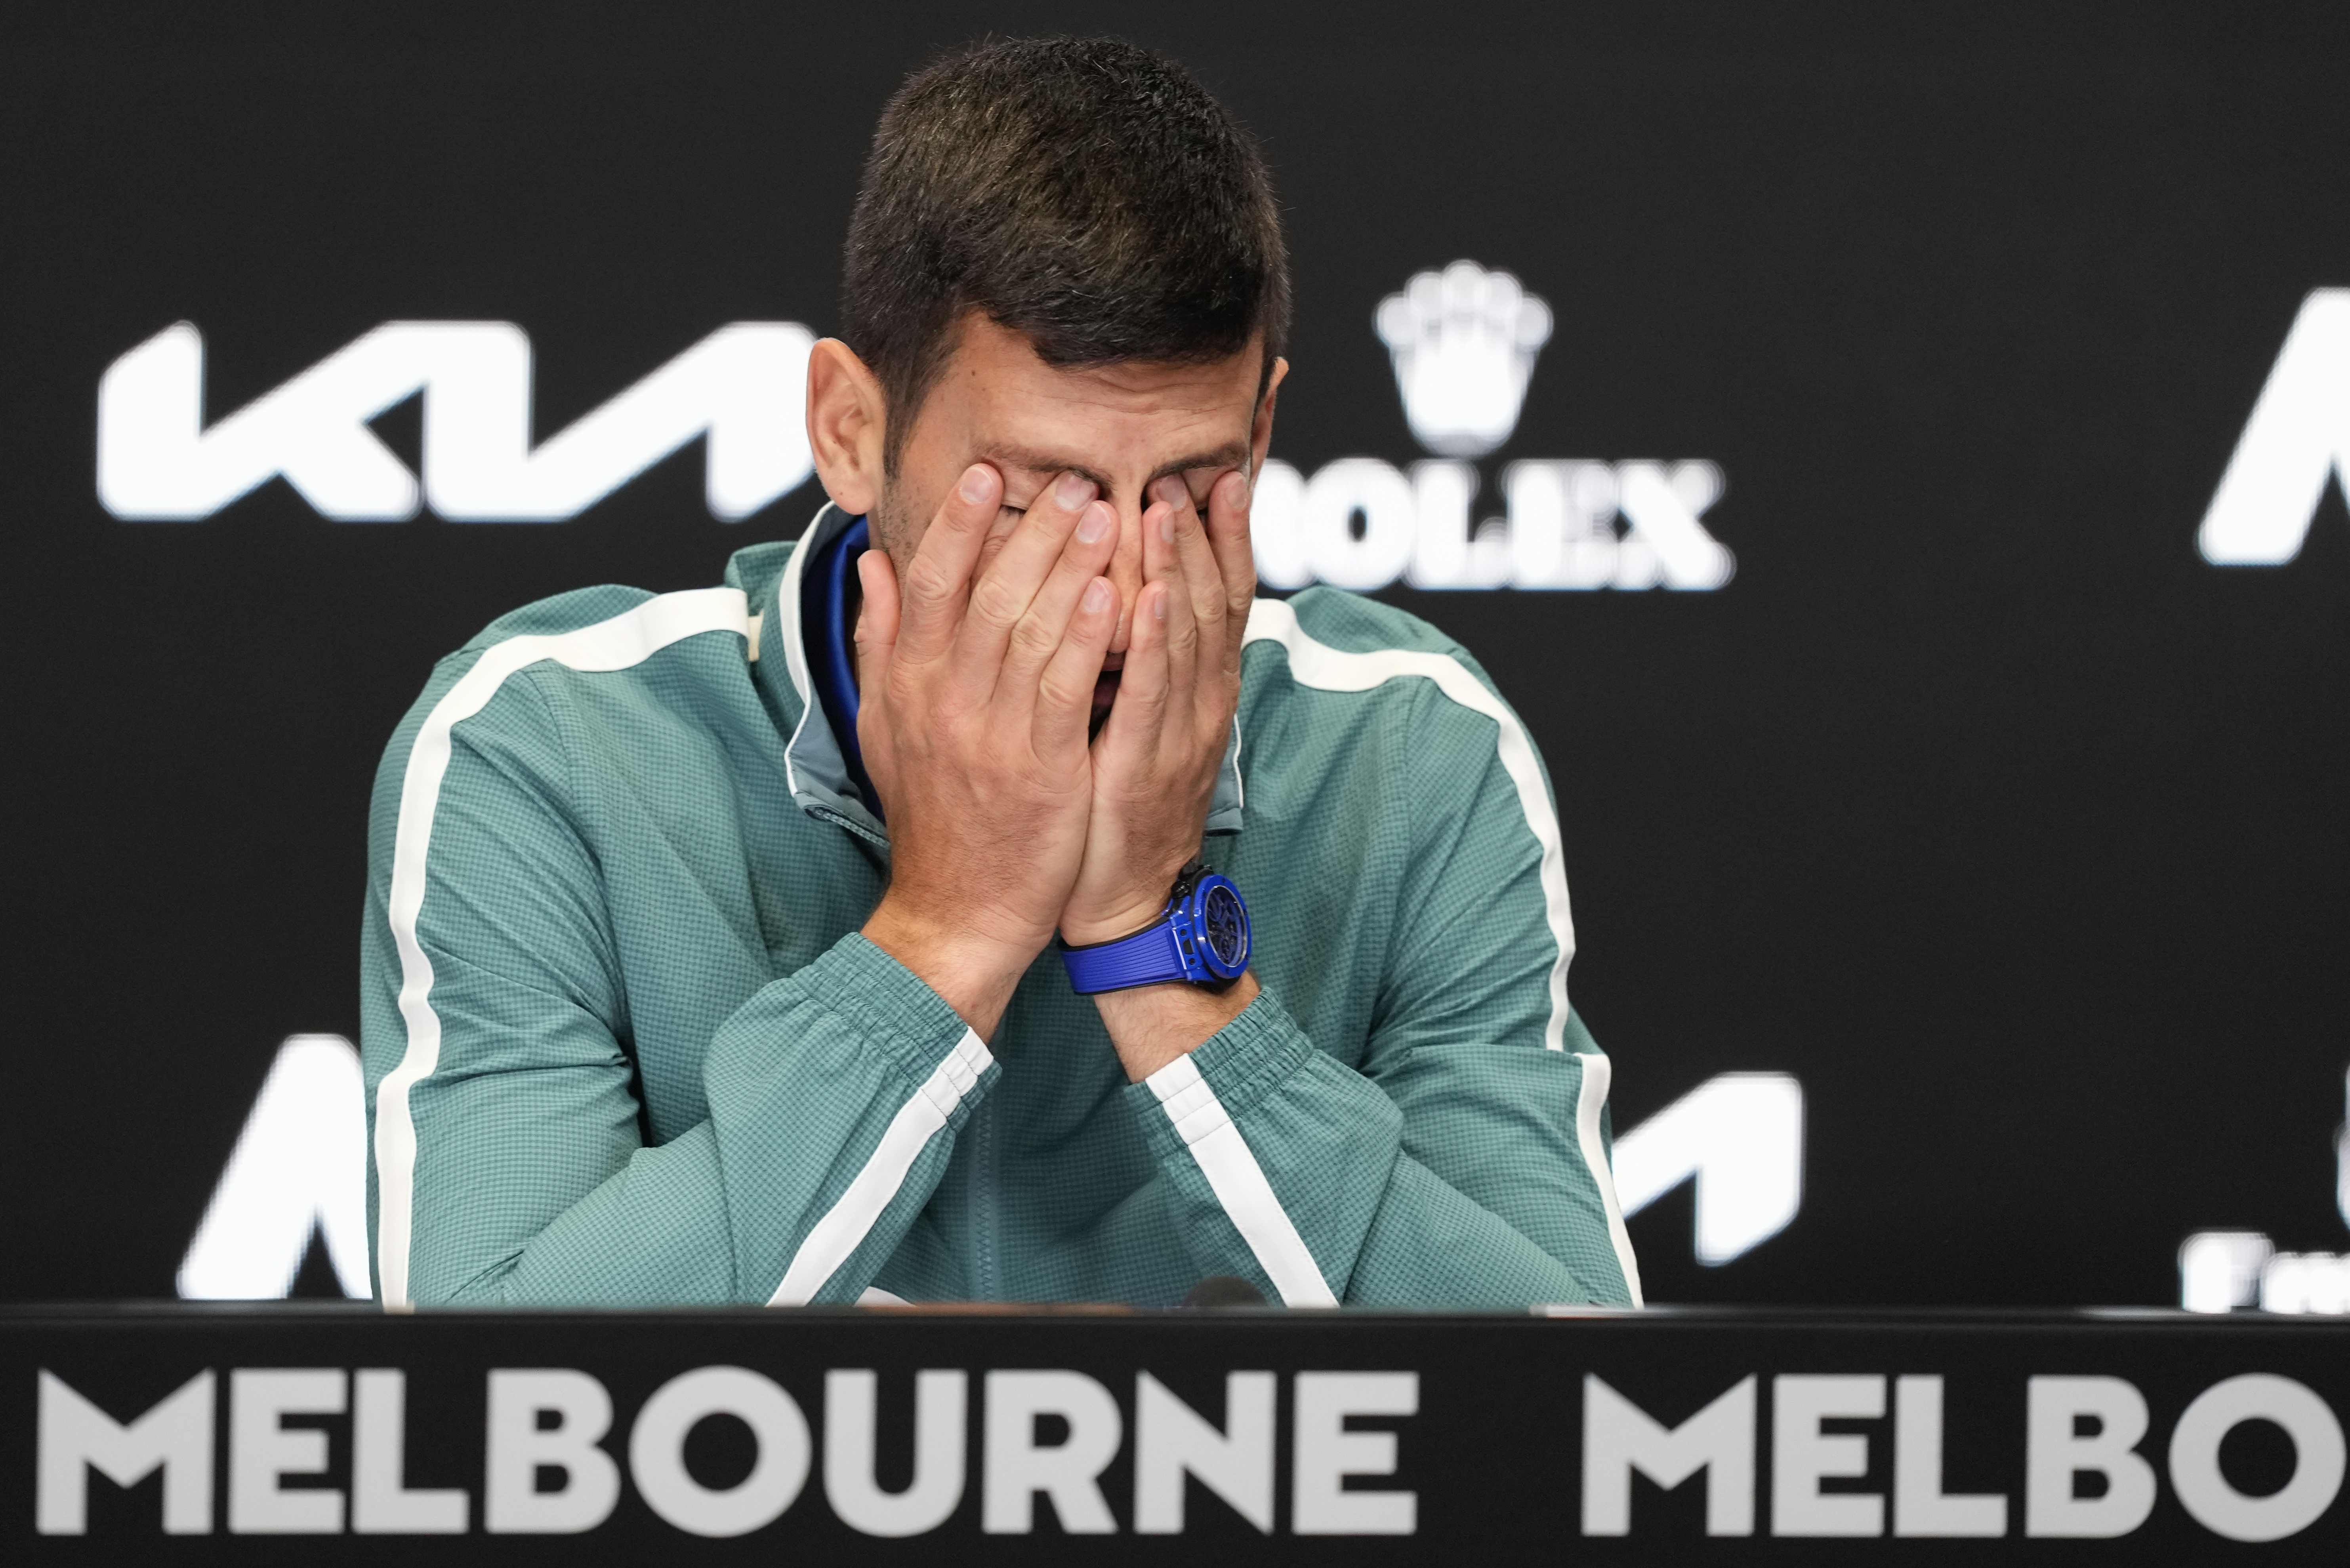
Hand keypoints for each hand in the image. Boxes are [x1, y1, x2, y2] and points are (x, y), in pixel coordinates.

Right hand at [857, 464, 1120, 1034]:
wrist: (957, 910)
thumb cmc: (933, 813)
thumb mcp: (884, 724)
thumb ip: (881, 639)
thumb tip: (873, 562)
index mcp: (907, 684)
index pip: (928, 583)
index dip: (957, 524)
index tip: (986, 472)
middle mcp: (943, 701)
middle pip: (985, 593)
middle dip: (1031, 529)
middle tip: (1073, 476)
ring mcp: (991, 735)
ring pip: (1029, 630)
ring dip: (1071, 566)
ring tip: (1108, 512)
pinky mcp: (1041, 769)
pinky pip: (1065, 688)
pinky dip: (1087, 637)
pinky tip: (1115, 592)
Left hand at [1060, 467, 1256, 945]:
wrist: (1119, 897)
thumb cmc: (1113, 801)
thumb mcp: (1131, 718)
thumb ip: (1131, 655)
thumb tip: (1122, 586)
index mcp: (1199, 688)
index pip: (1221, 595)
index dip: (1225, 535)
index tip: (1219, 473)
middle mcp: (1202, 702)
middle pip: (1212, 602)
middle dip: (1202, 534)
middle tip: (1187, 470)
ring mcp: (1180, 734)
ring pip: (1184, 637)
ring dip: (1176, 570)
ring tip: (1164, 506)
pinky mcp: (1145, 766)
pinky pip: (1148, 695)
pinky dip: (1148, 644)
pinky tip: (1140, 596)